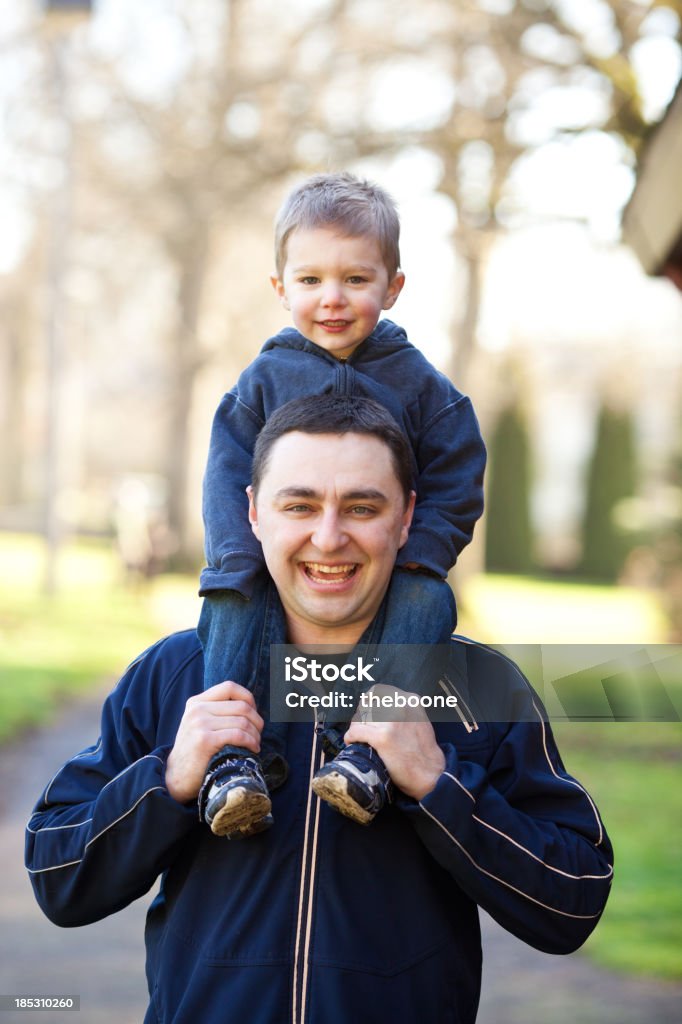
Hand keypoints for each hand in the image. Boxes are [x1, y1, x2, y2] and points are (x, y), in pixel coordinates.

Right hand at [165, 681, 263, 803]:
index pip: (229, 687)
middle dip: (256, 720)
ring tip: (256, 743)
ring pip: (242, 721)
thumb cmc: (195, 751)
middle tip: (258, 733)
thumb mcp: (200, 723)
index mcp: (196, 702)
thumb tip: (250, 706)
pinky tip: (253, 749)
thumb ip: (217, 711)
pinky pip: (238, 735)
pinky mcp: (205, 740)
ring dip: (255, 734)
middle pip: (241, 706)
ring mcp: (199, 723)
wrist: (177, 776)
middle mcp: (197, 709)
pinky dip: (251, 742)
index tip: (253, 712)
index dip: (247, 697)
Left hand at [343, 685, 444, 800]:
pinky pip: (356, 732)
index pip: (377, 691)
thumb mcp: (418, 720)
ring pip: (360, 719)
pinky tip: (351, 742)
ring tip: (357, 737)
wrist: (431, 774)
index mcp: (410, 699)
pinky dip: (350, 737)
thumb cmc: (423, 750)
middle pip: (366, 705)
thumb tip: (378, 707)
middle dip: (361, 717)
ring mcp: (391, 722)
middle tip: (360, 728)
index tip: (364, 711)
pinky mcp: (382, 737)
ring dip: (356, 728)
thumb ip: (402, 710)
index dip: (367, 702)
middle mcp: (400, 707)